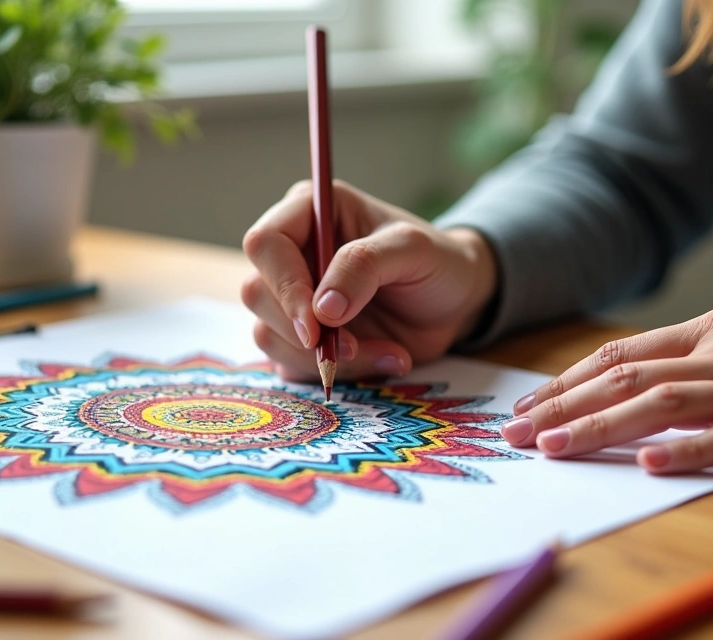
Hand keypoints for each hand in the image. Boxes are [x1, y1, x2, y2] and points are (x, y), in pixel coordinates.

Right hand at [241, 180, 496, 380]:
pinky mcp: (303, 339)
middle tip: (351, 347)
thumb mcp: (412, 250)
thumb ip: (364, 265)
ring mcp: (294, 299)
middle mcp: (294, 254)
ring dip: (323, 358)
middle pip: (257, 293)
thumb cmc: (436, 262)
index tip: (316, 324)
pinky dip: (336, 374)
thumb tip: (321, 307)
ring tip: (387, 353)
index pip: (266, 243)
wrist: (456, 304)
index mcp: (310, 213)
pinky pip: (291, 365)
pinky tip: (383, 361)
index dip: (284, 285)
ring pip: (269, 335)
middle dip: (301, 330)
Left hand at [503, 306, 712, 472]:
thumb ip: (704, 360)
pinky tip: (649, 463)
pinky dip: (687, 449)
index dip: (567, 381)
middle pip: (627, 377)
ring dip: (601, 427)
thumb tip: (644, 388)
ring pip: (664, 403)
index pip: (622, 354)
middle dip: (563, 407)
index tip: (527, 409)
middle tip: (516, 435)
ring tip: (554, 449)